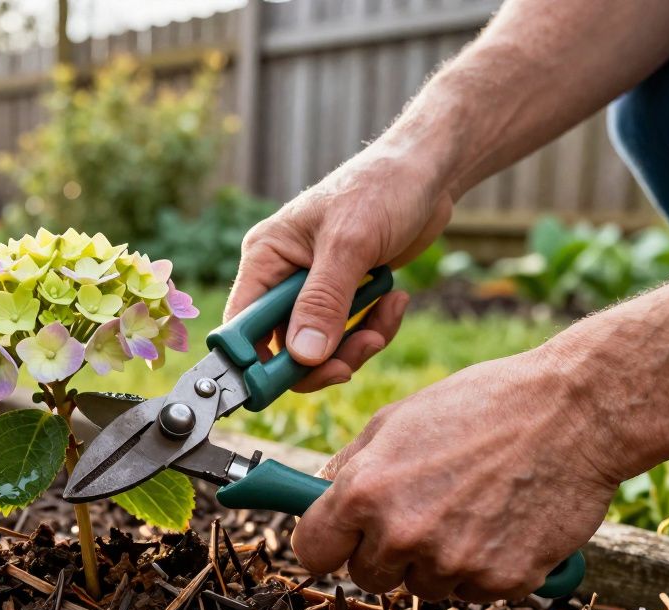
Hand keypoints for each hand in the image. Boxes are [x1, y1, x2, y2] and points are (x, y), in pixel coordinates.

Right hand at [224, 147, 452, 389]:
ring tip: (385, 319)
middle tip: (348, 363)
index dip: (255, 359)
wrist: (427, 172)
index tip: (288, 378)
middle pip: (280, 345)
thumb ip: (323, 301)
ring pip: (318, 347)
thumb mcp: (349, 244)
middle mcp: (281, 276)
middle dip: (318, 359)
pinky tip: (395, 301)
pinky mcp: (343, 296)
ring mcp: (312, 289)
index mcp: (265, 257)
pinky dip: (373, 329)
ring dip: (353, 346)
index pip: (242, 323)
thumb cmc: (381, 188)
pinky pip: (348, 334)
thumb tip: (302, 357)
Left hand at [291, 345, 615, 600]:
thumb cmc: (481, 405)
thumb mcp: (397, 419)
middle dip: (385, 553)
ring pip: (421, 587)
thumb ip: (353, 463)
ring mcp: (452, 563)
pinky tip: (502, 522)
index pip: (312, 553)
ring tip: (469, 508)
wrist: (572, 413)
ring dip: (436, 561)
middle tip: (420, 512)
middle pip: (366, 577)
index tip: (340, 540)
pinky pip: (473, 591)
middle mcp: (402, 534)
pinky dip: (484, 566)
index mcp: (364, 492)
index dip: (326, 546)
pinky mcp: (500, 581)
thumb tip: (324, 490)